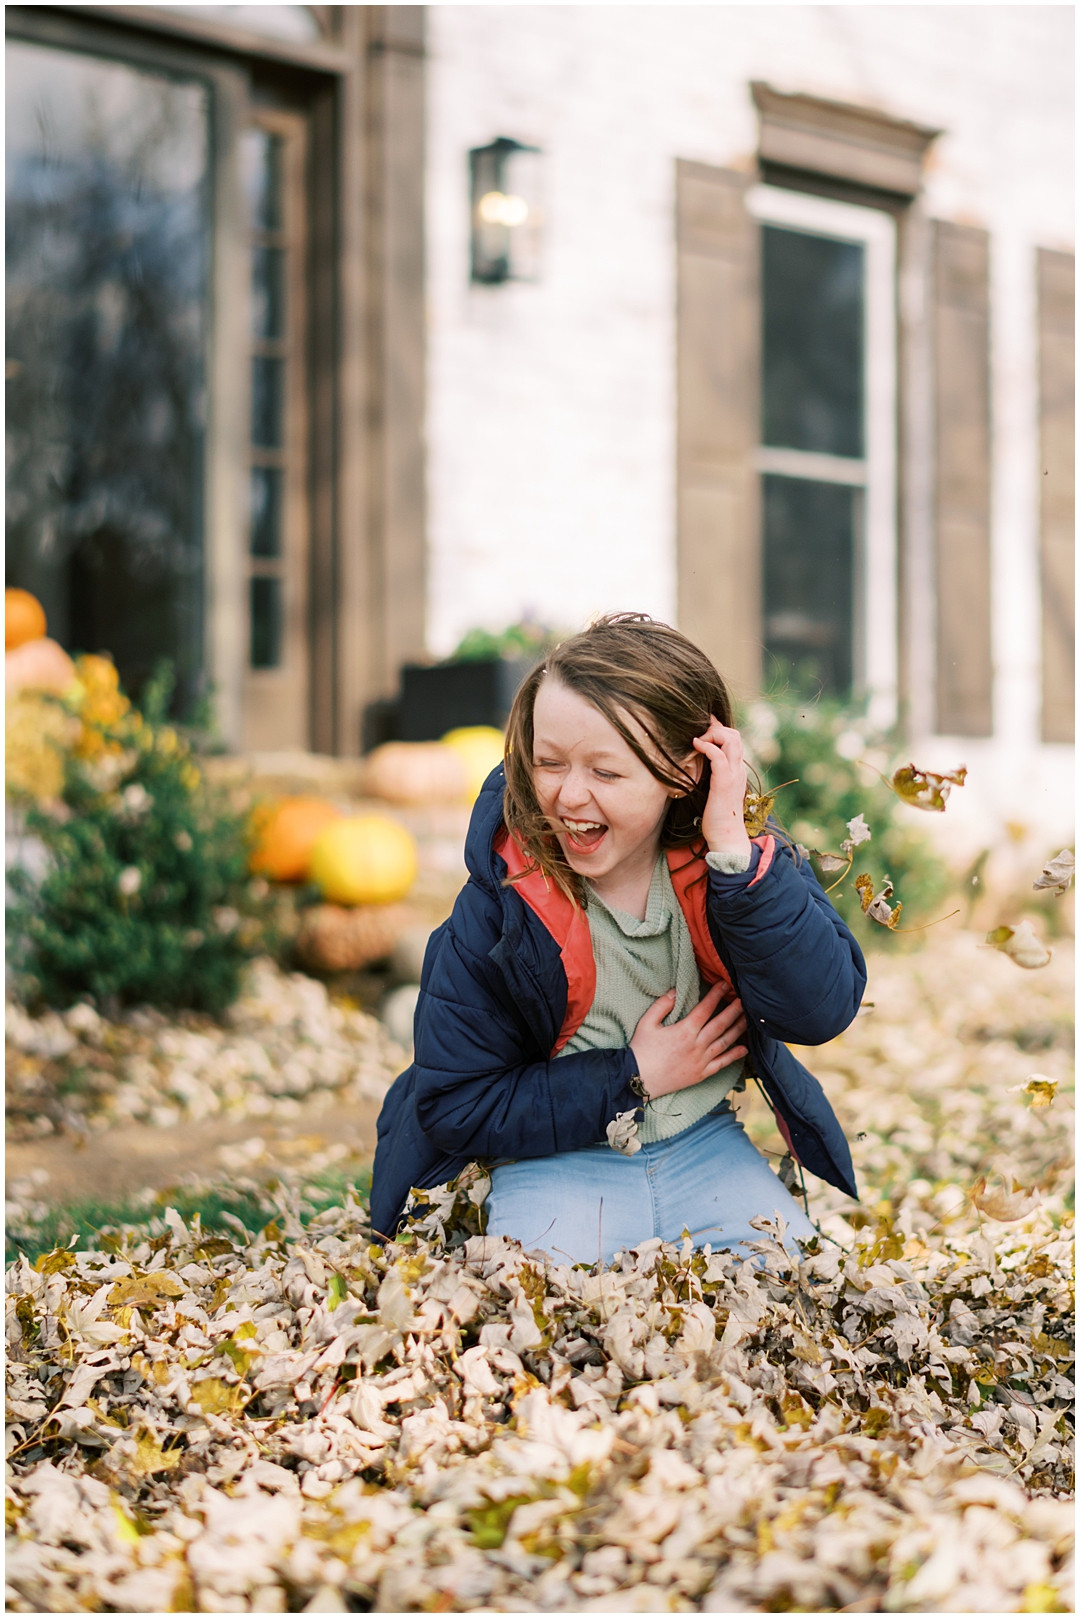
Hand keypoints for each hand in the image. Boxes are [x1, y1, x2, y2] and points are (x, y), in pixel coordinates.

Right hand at [629, 981, 747, 1099]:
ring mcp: (701, 1060)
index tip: (725, 984)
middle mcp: (697, 1045)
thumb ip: (662, 1006)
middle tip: (744, 998)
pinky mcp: (701, 1074)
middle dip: (734, 1009)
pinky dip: (735, 1056)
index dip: (716, 995)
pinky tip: (744, 1048)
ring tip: (747, 1018)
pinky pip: (722, 1064)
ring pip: (725, 1042)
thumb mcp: (646, 1023)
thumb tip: (675, 992)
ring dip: (738, 1028)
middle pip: (720, 1024)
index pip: (705, 1009)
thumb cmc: (641, 1051)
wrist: (638, 1080)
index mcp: (684, 1030)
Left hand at [692, 717, 751, 858]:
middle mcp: (738, 769)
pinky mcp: (724, 783)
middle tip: (698, 732)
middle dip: (716, 727)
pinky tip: (695, 745)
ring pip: (731, 740)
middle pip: (735, 735)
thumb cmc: (716, 817)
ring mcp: (733, 775)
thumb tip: (696, 764)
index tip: (701, 730)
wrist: (726, 837)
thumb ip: (711, 776)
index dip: (719, 730)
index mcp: (736, 770)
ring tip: (697, 739)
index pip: (734, 740)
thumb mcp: (715, 790)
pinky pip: (719, 756)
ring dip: (712, 734)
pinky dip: (707, 746)